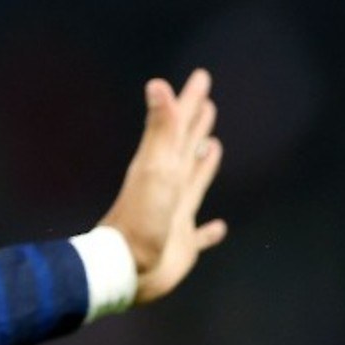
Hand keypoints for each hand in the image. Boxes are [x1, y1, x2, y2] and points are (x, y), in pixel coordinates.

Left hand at [100, 69, 226, 303]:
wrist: (125, 267)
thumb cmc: (140, 216)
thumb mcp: (155, 168)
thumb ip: (162, 129)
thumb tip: (158, 84)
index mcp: (161, 165)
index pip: (179, 125)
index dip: (191, 100)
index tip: (201, 77)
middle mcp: (168, 185)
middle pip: (185, 147)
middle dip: (196, 124)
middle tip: (207, 103)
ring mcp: (174, 213)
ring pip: (193, 182)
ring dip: (203, 164)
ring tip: (212, 146)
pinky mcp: (181, 244)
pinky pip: (199, 234)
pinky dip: (210, 231)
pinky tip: (219, 227)